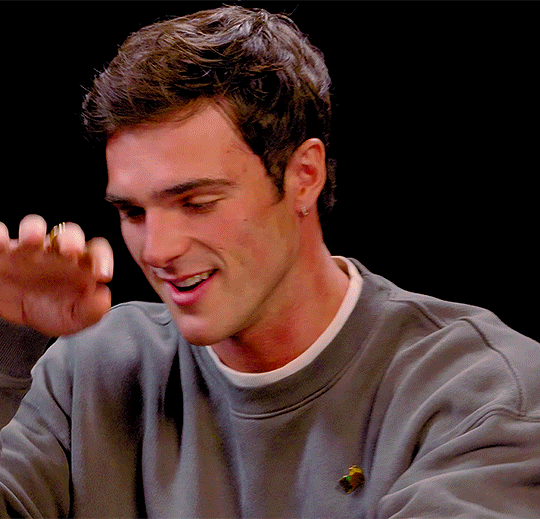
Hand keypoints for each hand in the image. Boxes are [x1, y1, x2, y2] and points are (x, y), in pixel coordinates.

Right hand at [0, 215, 112, 335]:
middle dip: (71, 239)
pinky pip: (0, 237)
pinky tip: (0, 241)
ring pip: (34, 228)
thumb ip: (92, 311)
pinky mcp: (4, 252)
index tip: (103, 275)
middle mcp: (57, 252)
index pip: (97, 251)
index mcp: (80, 264)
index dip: (103, 259)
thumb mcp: (74, 318)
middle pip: (69, 234)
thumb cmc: (51, 310)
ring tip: (32, 240)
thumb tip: (103, 298)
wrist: (16, 318)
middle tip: (70, 252)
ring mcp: (30, 249)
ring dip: (34, 230)